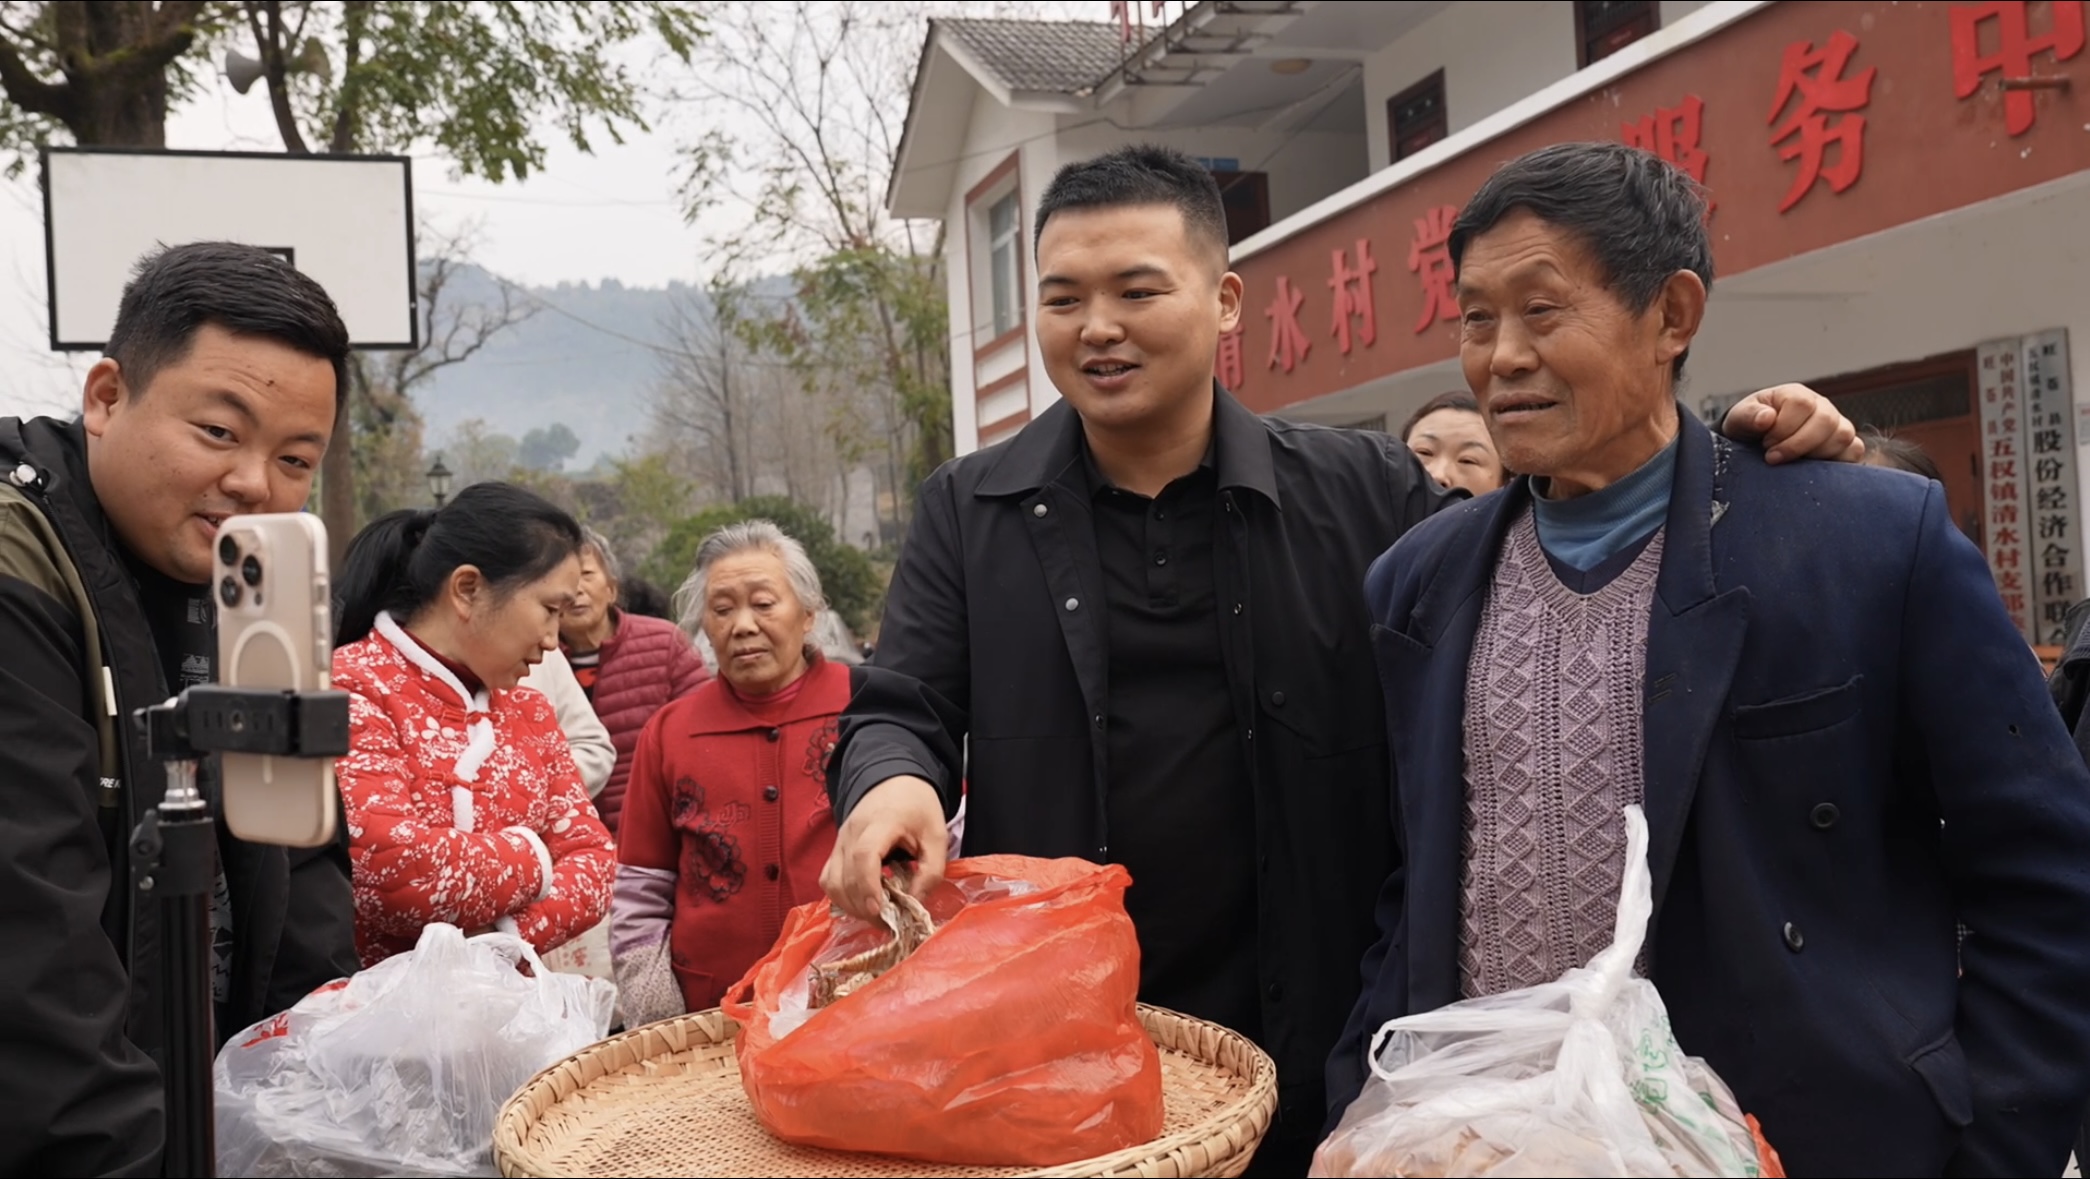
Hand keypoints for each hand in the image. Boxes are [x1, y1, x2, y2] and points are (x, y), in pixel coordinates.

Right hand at [821, 775, 946, 920]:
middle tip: (888, 922)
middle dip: (863, 906)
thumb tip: (915, 903)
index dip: (868, 886)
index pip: (863, 855)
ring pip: (831, 881)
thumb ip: (931, 871)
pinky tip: (862, 903)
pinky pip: (828, 878)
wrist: (896, 782)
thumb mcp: (937, 836)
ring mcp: (840, 840)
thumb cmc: (918, 808)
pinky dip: (841, 896)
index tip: (880, 910)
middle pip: (845, 875)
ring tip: (876, 915)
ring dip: (851, 905)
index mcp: (881, 822)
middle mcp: (852, 831)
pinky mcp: (835, 849)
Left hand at [1722, 383, 1863, 465]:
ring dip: (1815, 455)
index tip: (1765, 443)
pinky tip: (1811, 469)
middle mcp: (1821, 407)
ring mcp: (1836, 425)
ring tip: (1792, 463)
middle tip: (1774, 457)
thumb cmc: (1749, 428)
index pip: (1802, 405)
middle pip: (1825, 421)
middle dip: (1797, 444)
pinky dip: (1837, 462)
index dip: (1783, 428)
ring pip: (1843, 436)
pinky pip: (1854, 451)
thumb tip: (1766, 418)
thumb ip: (1748, 416)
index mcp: (1796, 395)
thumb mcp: (1739, 419)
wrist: (1756, 444)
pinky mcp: (1845, 445)